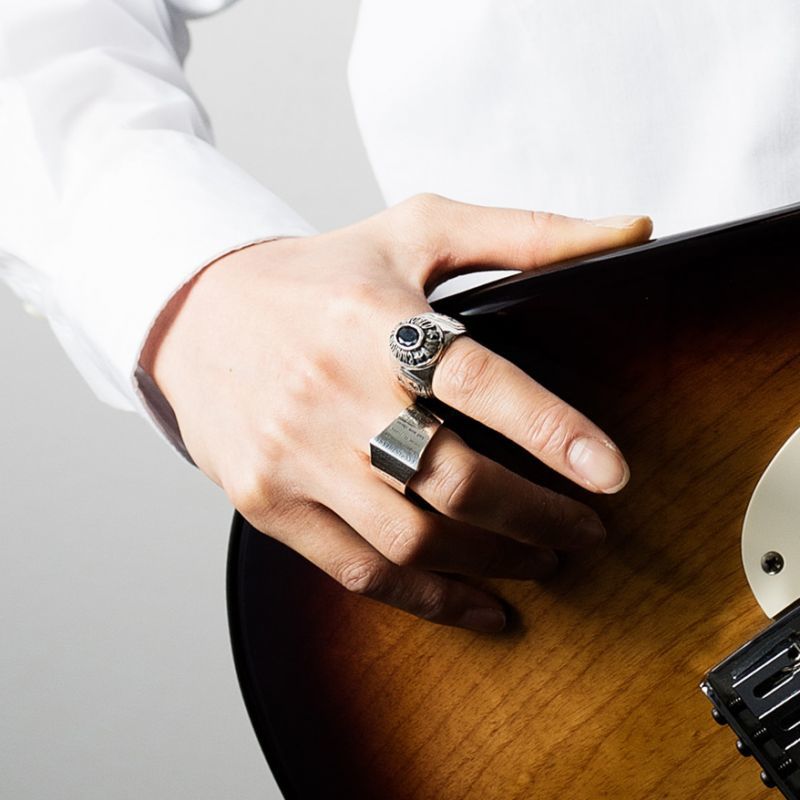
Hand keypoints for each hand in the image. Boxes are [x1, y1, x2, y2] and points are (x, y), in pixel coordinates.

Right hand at [141, 194, 651, 632]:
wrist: (196, 317)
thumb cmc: (320, 276)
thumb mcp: (415, 230)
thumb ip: (525, 234)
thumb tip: (634, 230)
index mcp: (372, 318)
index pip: (476, 380)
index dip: (553, 431)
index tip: (613, 476)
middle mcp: (330, 391)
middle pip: (452, 477)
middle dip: (537, 516)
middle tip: (588, 529)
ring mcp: (294, 456)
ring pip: (412, 538)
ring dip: (494, 561)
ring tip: (543, 560)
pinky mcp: (268, 502)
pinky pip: (358, 571)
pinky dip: (429, 601)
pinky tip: (480, 605)